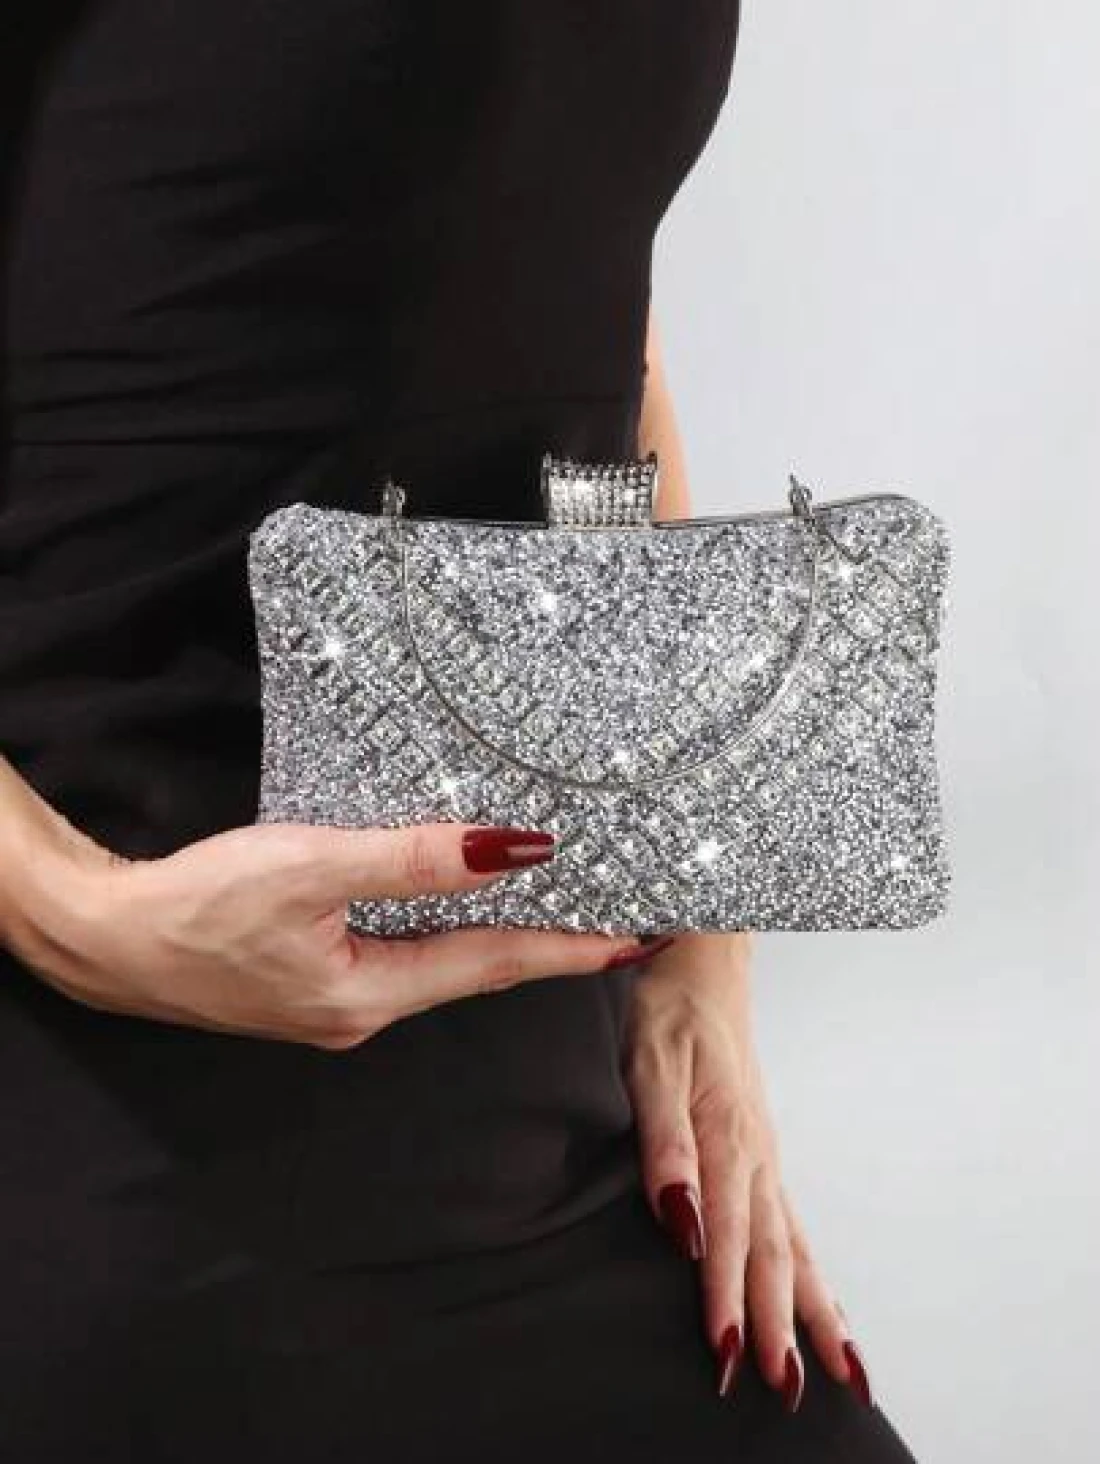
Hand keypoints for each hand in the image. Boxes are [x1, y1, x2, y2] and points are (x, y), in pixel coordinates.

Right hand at [7, 814, 666, 1046]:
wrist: (107, 939)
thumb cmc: (196, 905)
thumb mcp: (309, 866)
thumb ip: (410, 860)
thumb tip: (508, 850)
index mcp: (370, 994)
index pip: (495, 964)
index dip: (570, 947)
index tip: (636, 937)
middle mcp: (364, 1010)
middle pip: (477, 971)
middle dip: (547, 944)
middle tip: (615, 918)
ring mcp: (338, 1001)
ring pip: (440, 963)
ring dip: (498, 933)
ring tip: (558, 903)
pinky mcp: (313, 979)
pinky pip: (402, 954)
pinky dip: (444, 928)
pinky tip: (455, 903)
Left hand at [624, 933, 873, 1412]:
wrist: (706, 959)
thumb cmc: (670, 1008)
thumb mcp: (650, 1063)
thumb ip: (664, 1142)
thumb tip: (682, 1220)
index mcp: (725, 1134)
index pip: (725, 1231)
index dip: (725, 1295)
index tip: (727, 1354)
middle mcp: (755, 1153)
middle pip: (771, 1251)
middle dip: (779, 1323)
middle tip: (790, 1390)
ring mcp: (766, 1155)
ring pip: (793, 1244)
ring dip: (810, 1309)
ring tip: (837, 1371)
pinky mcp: (764, 1153)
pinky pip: (795, 1225)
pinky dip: (814, 1272)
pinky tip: (825, 1307)